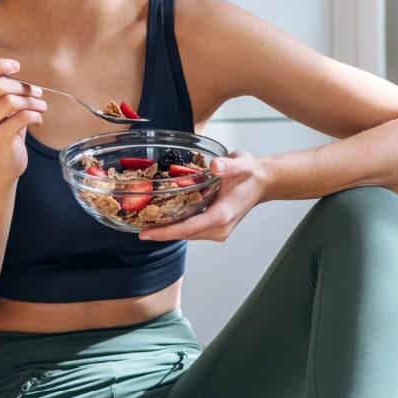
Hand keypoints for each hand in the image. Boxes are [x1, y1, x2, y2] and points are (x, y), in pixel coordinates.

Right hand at [0, 49, 47, 180]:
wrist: (1, 164)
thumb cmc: (2, 129)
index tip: (17, 67)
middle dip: (23, 87)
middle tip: (37, 92)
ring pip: (12, 101)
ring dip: (32, 101)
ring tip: (41, 106)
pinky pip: (21, 118)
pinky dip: (35, 115)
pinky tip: (38, 119)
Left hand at [139, 150, 263, 241]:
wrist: (261, 181)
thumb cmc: (250, 174)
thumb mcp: (240, 164)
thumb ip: (227, 166)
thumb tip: (215, 166)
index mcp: (222, 216)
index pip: (188, 229)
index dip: (165, 232)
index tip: (145, 234)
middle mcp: (218, 228)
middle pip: (183, 234)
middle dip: (160, 232)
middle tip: (136, 224)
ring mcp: (216, 230)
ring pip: (186, 233)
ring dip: (166, 229)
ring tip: (144, 221)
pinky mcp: (213, 227)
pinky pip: (190, 229)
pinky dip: (176, 224)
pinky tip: (162, 216)